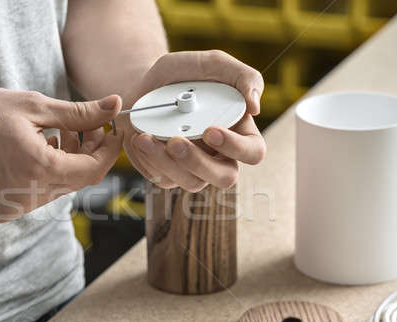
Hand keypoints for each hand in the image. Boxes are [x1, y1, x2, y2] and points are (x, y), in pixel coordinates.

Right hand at [0, 87, 121, 221]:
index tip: (113, 132)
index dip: (109, 151)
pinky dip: (45, 175)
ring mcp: (15, 207)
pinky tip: (35, 151)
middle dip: (88, 153)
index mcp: (40, 169)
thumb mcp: (34, 106)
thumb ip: (79, 113)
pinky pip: (38, 195)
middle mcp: (30, 196)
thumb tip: (115, 106)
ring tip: (55, 134)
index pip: (93, 169)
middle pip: (78, 180)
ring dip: (66, 163)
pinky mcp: (3, 211)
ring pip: (60, 188)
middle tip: (86, 126)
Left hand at [117, 50, 265, 191]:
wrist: (143, 86)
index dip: (236, 147)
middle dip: (199, 162)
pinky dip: (150, 160)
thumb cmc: (183, 76)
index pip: (253, 152)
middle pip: (225, 178)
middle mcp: (220, 157)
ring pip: (192, 182)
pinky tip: (140, 139)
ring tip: (145, 137)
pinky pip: (164, 179)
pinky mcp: (169, 175)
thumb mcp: (213, 63)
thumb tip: (256, 107)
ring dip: (167, 161)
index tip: (210, 130)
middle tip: (175, 141)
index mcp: (239, 133)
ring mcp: (194, 170)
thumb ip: (242, 76)